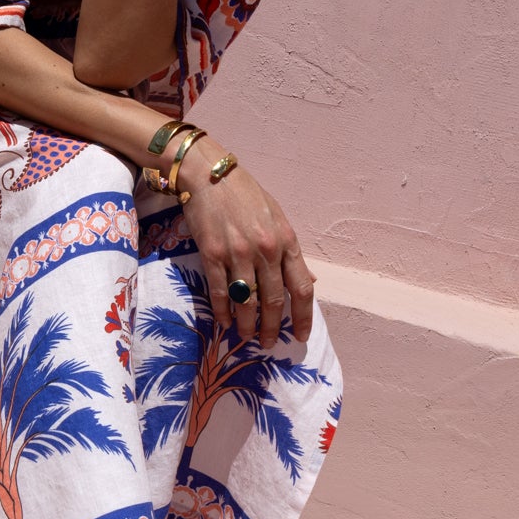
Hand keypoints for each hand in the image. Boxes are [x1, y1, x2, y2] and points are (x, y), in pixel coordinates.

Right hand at [177, 141, 315, 349]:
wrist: (210, 175)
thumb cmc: (246, 195)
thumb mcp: (277, 218)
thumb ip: (291, 252)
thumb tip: (308, 281)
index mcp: (286, 240)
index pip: (301, 288)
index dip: (302, 316)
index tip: (300, 335)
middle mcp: (265, 249)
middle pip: (273, 300)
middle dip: (271, 327)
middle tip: (267, 343)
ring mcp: (238, 253)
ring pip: (246, 301)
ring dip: (247, 325)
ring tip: (246, 337)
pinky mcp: (212, 254)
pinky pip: (220, 291)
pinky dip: (223, 311)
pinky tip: (224, 322)